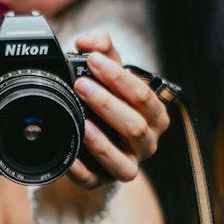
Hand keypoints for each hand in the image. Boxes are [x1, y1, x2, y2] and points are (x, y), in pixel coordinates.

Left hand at [66, 29, 170, 188]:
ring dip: (101, 142)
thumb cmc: (108, 100)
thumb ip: (102, 49)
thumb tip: (90, 41)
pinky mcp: (103, 181)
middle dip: (107, 104)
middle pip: (135, 127)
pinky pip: (94, 181)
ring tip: (83, 122)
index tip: (93, 60)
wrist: (98, 136)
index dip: (118, 78)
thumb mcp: (108, 72)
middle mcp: (146, 142)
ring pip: (123, 161)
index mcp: (154, 115)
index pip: (143, 96)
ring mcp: (128, 165)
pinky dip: (81, 171)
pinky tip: (69, 158)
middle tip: (80, 84)